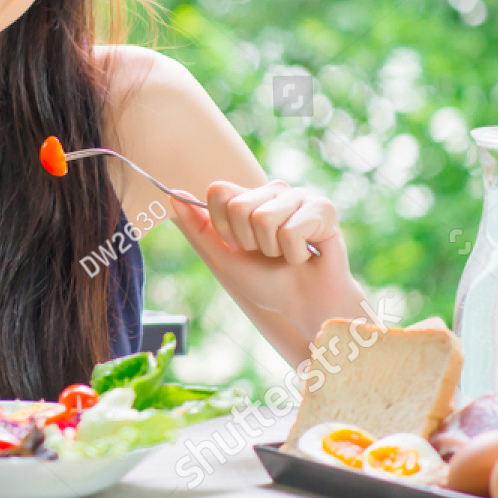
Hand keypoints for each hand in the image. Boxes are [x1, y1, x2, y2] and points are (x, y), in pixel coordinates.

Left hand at [168, 180, 361, 342]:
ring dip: (273, 249)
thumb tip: (173, 195)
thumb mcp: (223, 258)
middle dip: (249, 241)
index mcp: (248, 197)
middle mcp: (273, 191)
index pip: (218, 191)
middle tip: (268, 253)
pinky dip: (295, 254)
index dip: (223, 227)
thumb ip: (197, 228)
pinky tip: (306, 255)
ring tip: (287, 254)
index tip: (238, 244)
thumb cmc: (265, 282)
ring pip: (265, 218)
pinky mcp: (323, 208)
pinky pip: (292, 231)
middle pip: (239, 206)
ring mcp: (299, 196)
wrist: (302, 306)